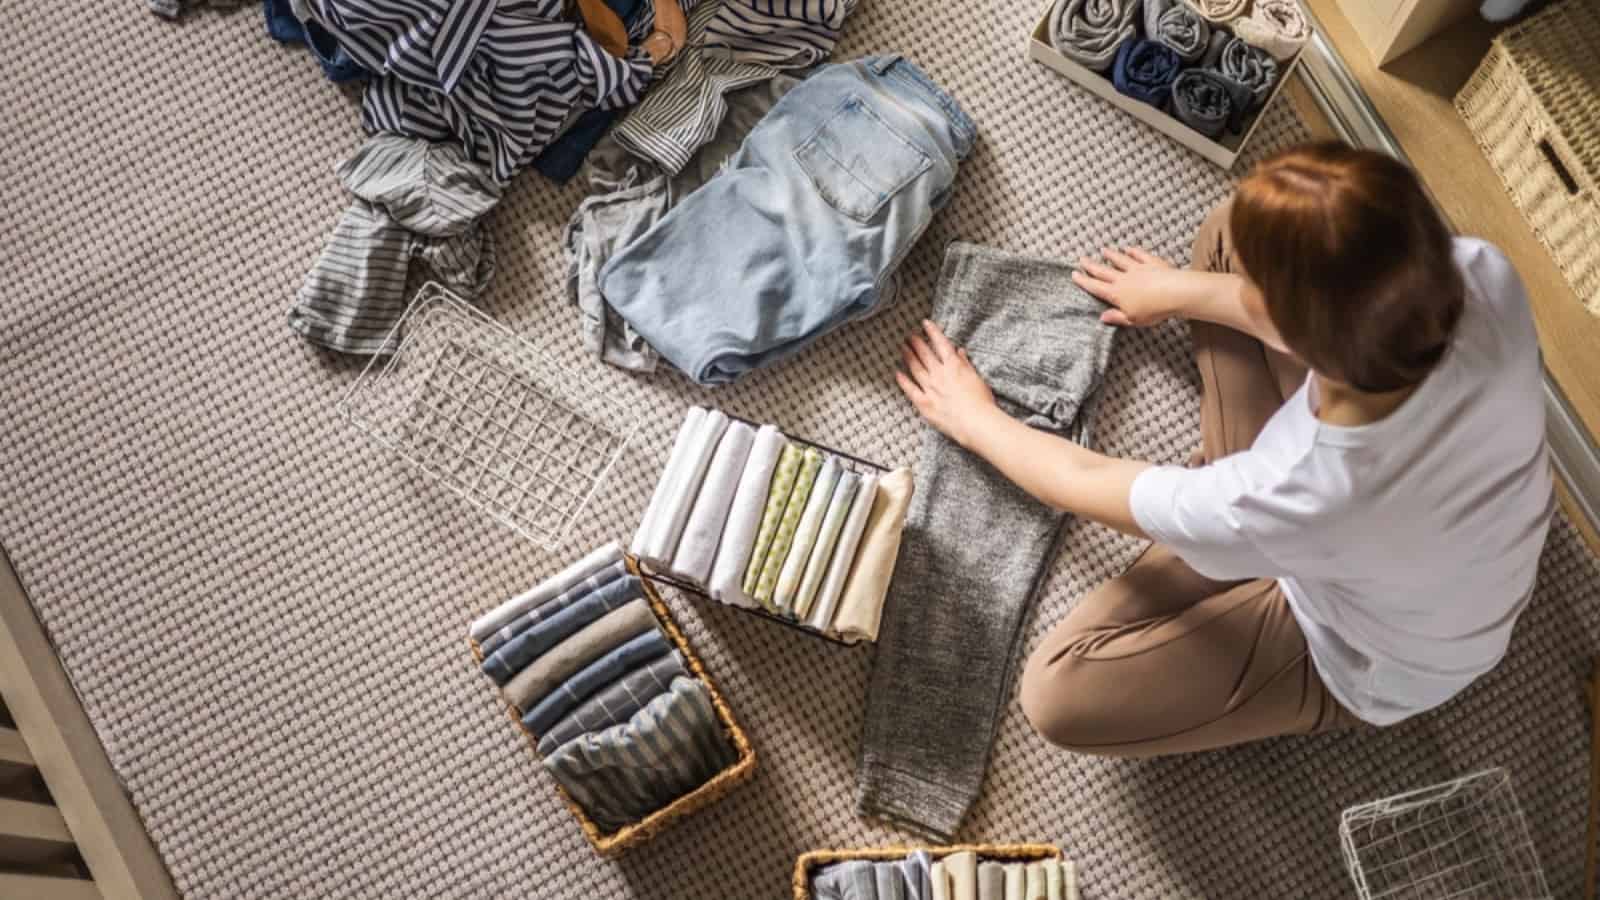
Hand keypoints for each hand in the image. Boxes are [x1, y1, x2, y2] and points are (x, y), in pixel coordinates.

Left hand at [896, 320, 997, 449]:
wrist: (975, 422)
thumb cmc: (981, 402)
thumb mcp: (976, 378)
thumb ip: (966, 364)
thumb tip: (959, 351)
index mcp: (954, 366)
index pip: (941, 344)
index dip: (932, 332)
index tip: (925, 323)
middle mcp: (940, 374)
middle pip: (925, 354)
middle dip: (916, 342)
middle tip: (909, 335)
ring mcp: (930, 389)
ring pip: (916, 368)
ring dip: (908, 356)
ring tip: (902, 348)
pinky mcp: (924, 404)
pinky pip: (911, 390)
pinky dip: (903, 381)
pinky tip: (897, 373)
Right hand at [1072, 247, 1189, 326]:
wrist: (1175, 293)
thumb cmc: (1154, 310)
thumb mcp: (1132, 320)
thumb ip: (1116, 317)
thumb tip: (1102, 317)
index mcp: (1116, 294)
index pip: (1096, 287)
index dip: (1084, 281)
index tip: (1074, 274)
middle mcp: (1124, 279)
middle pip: (1104, 271)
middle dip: (1091, 265)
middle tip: (1082, 259)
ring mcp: (1137, 269)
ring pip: (1120, 260)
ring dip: (1111, 255)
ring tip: (1103, 250)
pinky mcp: (1152, 263)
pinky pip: (1140, 255)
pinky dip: (1133, 251)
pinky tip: (1129, 248)